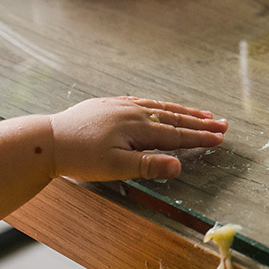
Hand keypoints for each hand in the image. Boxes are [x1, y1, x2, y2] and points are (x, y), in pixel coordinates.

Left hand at [48, 97, 226, 181]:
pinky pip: (142, 101)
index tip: (221, 138)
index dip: (200, 137)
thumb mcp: (115, 167)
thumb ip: (148, 165)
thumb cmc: (80, 158)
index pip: (177, 134)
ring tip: (203, 113)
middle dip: (200, 122)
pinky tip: (162, 106)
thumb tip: (179, 165)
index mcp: (138, 128)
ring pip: (160, 107)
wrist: (46, 140)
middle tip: (222, 123)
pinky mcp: (109, 104)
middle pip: (174, 118)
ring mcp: (121, 106)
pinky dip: (160, 104)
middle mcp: (134, 112)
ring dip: (183, 111)